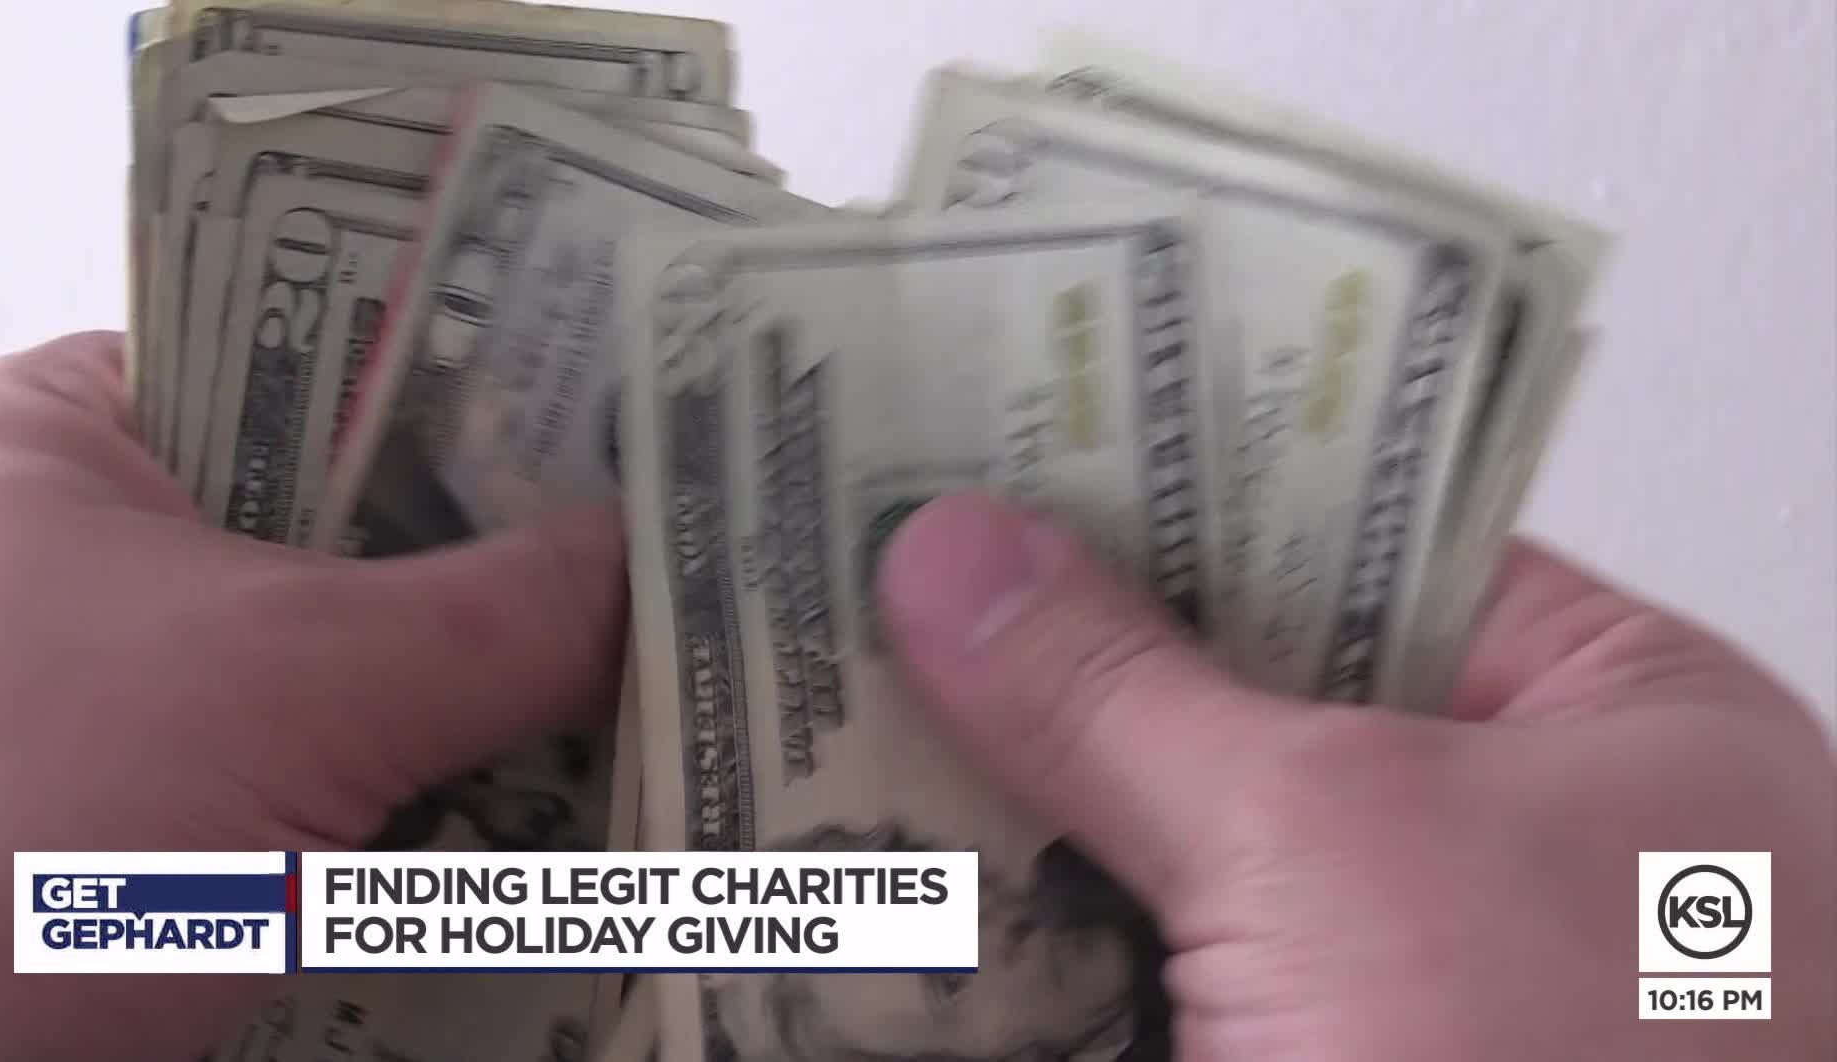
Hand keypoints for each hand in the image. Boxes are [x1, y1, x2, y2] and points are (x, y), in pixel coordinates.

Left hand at [0, 333, 626, 1060]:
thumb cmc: (3, 832)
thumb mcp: (280, 686)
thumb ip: (502, 613)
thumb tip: (683, 560)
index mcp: (85, 435)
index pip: (335, 355)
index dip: (500, 382)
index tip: (657, 418)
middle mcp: (118, 556)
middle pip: (378, 530)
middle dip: (532, 572)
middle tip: (703, 566)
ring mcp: (153, 710)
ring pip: (377, 679)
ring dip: (511, 710)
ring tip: (691, 690)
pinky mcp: (184, 840)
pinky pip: (358, 795)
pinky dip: (459, 815)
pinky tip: (594, 817)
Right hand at [878, 492, 1834, 1061]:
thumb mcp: (1332, 845)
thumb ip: (1128, 695)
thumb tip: (955, 557)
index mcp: (1610, 714)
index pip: (1368, 530)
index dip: (1184, 479)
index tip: (1011, 438)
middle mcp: (1515, 833)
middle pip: (1255, 689)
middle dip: (1076, 651)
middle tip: (895, 562)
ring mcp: (1407, 967)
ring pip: (1186, 841)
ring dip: (1036, 802)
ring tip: (853, 691)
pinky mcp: (1310, 1057)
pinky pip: (1155, 961)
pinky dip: (1046, 930)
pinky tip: (909, 869)